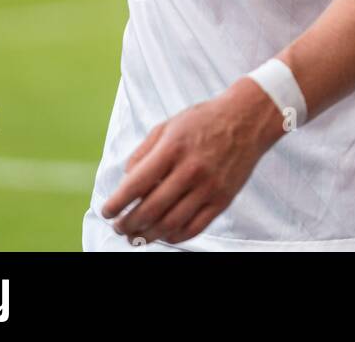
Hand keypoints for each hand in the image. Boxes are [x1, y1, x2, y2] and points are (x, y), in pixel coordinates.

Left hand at [101, 77, 285, 245]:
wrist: (248, 119)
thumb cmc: (204, 120)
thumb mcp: (169, 125)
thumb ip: (144, 152)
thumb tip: (126, 180)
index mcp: (173, 147)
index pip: (136, 184)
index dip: (117, 203)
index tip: (106, 211)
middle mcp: (191, 169)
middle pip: (151, 209)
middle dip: (129, 224)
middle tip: (119, 228)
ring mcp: (209, 187)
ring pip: (171, 224)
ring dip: (149, 235)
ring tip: (137, 236)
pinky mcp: (223, 199)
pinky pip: (194, 228)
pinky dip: (174, 236)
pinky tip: (163, 234)